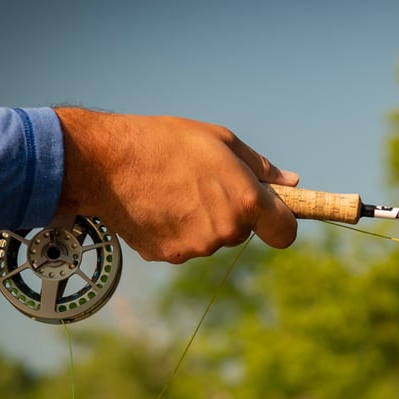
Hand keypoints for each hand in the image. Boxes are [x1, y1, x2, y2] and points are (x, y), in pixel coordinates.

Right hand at [54, 108, 297, 262]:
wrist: (107, 162)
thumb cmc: (168, 142)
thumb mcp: (222, 141)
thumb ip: (261, 168)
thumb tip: (292, 182)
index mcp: (245, 202)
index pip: (285, 232)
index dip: (281, 223)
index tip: (272, 213)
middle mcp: (225, 231)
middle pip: (243, 232)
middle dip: (232, 213)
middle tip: (203, 183)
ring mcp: (196, 248)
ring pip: (213, 239)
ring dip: (203, 220)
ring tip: (175, 189)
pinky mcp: (169, 256)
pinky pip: (185, 245)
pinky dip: (177, 230)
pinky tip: (159, 204)